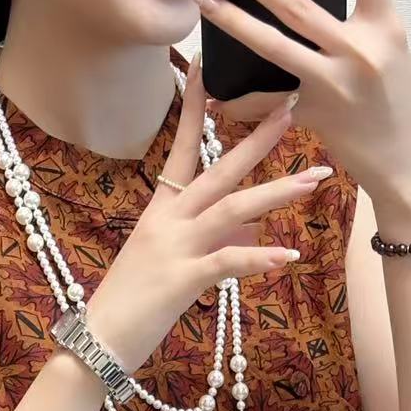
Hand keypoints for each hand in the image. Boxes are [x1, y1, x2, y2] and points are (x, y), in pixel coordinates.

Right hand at [82, 52, 335, 373]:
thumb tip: (251, 223)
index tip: (208, 69)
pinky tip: (289, 255)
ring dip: (274, 192)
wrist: (97, 341)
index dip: (195, 108)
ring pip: (230, 208)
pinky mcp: (181, 280)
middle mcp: (168, 220)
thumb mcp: (169, 261)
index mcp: (161, 210)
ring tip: (313, 180)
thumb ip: (211, 237)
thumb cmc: (131, 303)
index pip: (182, 148)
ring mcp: (174, 247)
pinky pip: (226, 262)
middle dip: (257, 140)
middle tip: (291, 110)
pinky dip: (258, 257)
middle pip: (218, 169)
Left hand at [190, 0, 410, 219]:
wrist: (409, 167)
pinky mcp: (315, 114)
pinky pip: (268, 104)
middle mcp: (358, 50)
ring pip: (273, 46)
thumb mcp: (391, 55)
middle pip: (296, 5)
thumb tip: (309, 14)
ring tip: (202, 0)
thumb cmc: (401, 109)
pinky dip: (241, 102)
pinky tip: (219, 98)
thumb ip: (356, 29)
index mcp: (384, 27)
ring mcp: (334, 83)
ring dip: (232, 21)